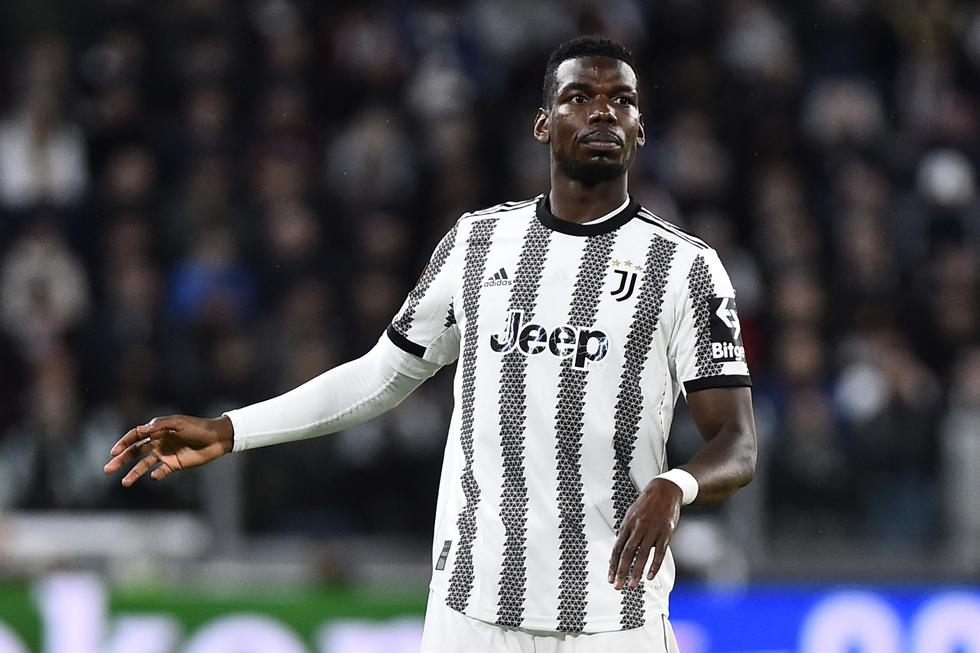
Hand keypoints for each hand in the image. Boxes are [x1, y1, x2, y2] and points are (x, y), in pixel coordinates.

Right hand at [104, 415, 233, 485]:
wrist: (217, 438)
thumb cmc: (198, 427)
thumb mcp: (179, 423)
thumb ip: (160, 425)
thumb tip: (142, 430)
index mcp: (157, 430)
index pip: (135, 436)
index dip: (123, 443)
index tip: (113, 452)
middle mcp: (158, 442)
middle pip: (134, 452)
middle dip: (121, 460)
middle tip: (107, 469)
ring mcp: (166, 454)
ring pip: (144, 465)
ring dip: (134, 473)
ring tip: (124, 482)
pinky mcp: (175, 465)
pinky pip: (161, 472)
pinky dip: (156, 475)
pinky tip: (153, 477)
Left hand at [608, 478, 682, 589]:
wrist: (665, 490)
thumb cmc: (646, 504)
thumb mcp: (631, 515)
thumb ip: (625, 533)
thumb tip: (617, 552)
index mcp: (627, 524)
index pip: (617, 548)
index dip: (613, 564)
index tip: (610, 578)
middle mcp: (638, 528)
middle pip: (627, 554)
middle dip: (621, 572)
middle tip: (617, 586)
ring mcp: (652, 530)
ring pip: (642, 555)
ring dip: (636, 572)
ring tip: (631, 585)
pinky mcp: (666, 533)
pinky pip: (659, 552)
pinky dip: (654, 566)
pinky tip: (650, 576)